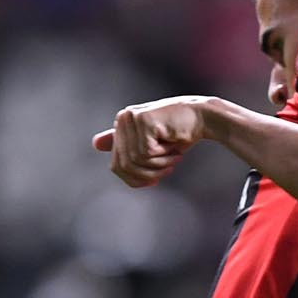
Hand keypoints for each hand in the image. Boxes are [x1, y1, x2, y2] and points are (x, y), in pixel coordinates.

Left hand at [92, 96, 209, 186]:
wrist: (202, 118)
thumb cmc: (178, 134)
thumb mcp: (151, 146)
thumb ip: (126, 147)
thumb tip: (94, 143)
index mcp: (121, 124)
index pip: (117, 166)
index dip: (136, 179)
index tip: (155, 178)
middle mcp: (122, 118)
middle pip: (123, 166)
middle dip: (147, 174)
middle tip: (168, 168)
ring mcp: (130, 118)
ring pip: (134, 162)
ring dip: (158, 166)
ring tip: (173, 157)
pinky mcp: (142, 121)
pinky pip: (144, 154)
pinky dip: (162, 157)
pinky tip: (173, 148)